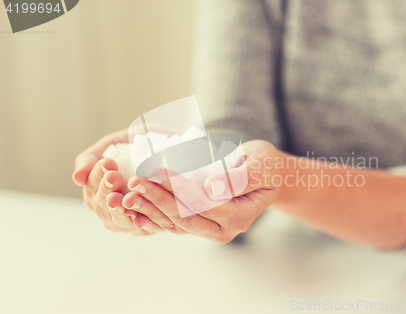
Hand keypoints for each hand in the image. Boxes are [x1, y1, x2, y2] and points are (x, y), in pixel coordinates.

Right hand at [72, 129, 162, 234]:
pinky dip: (140, 224)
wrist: (178, 148)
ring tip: (122, 197)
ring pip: (119, 220)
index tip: (107, 164)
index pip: (91, 186)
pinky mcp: (151, 227)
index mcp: (98, 189)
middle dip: (106, 190)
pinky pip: (144, 229)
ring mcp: (129, 220)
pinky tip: (139, 218)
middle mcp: (111, 208)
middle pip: (102, 205)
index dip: (97, 177)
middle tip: (114, 176)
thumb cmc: (143, 145)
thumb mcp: (114, 144)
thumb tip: (76, 177)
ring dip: (120, 209)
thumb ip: (91, 157)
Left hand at [123, 140, 282, 241]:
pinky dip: (154, 214)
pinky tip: (135, 207)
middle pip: (185, 217)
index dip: (178, 189)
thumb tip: (211, 189)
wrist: (270, 175)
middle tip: (135, 181)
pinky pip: (175, 222)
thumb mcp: (260, 166)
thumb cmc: (267, 167)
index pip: (202, 204)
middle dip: (157, 200)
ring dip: (151, 208)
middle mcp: (225, 229)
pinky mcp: (202, 223)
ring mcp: (212, 229)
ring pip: (176, 223)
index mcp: (240, 216)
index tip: (156, 171)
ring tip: (128, 191)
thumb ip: (238, 179)